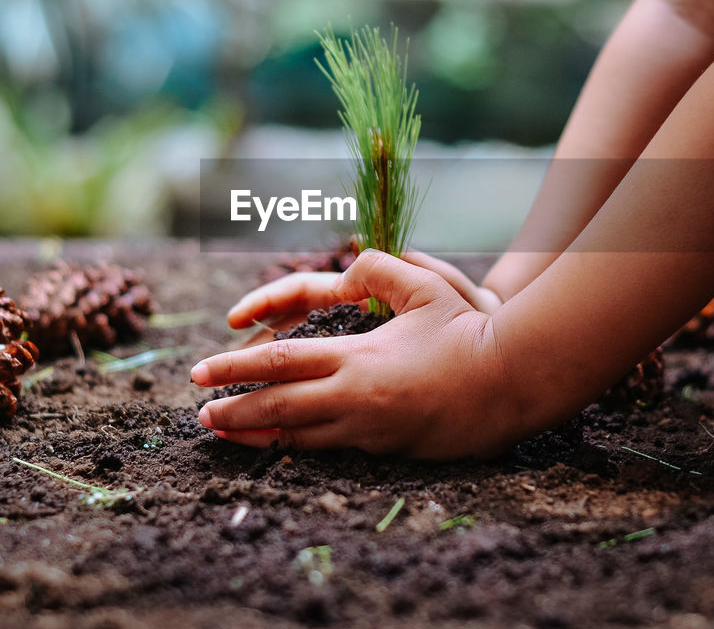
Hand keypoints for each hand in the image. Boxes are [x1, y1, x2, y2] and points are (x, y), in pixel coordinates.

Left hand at [194, 249, 523, 458]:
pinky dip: (295, 448)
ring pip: (298, 438)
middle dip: (233, 409)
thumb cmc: (469, 329)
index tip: (200, 372)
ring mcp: (370, 431)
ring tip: (225, 433)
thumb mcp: (425, 284)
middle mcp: (354, 399)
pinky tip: (279, 446)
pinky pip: (330, 450)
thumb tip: (343, 261)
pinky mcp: (388, 451)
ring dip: (256, 435)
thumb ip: (378, 267)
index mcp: (356, 357)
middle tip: (201, 413)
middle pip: (277, 408)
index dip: (234, 368)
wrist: (512, 383)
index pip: (279, 363)